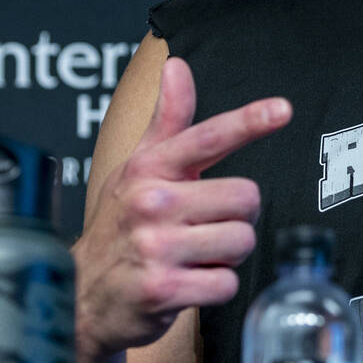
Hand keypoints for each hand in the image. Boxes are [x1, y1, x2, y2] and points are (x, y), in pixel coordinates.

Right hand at [71, 57, 290, 358]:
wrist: (80, 296)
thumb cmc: (120, 225)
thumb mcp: (139, 167)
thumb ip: (169, 119)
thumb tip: (177, 66)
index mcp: (150, 168)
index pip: (208, 137)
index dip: (249, 122)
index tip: (282, 110)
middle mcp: (151, 202)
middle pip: (246, 197)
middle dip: (237, 216)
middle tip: (207, 225)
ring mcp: (156, 247)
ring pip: (241, 240)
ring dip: (228, 254)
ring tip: (195, 255)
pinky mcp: (163, 289)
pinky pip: (227, 282)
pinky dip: (217, 287)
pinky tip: (189, 282)